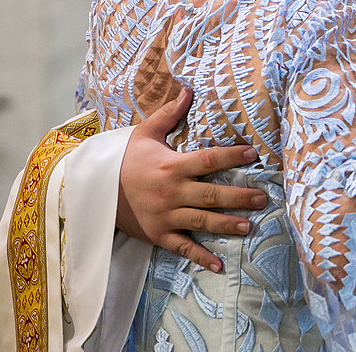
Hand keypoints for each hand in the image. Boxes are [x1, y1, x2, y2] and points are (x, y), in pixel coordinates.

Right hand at [117, 88, 266, 272]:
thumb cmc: (124, 160)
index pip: (208, 160)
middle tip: (262, 198)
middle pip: (211, 195)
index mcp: (171, 167)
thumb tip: (188, 90)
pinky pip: (182, 248)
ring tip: (249, 227)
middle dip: (239, 197)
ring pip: (201, 222)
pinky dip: (201, 257)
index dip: (231, 156)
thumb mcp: (144, 134)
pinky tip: (219, 264)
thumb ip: (169, 114)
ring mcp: (165, 216)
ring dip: (226, 225)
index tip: (253, 153)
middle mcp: (171, 193)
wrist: (92, 191)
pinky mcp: (158, 235)